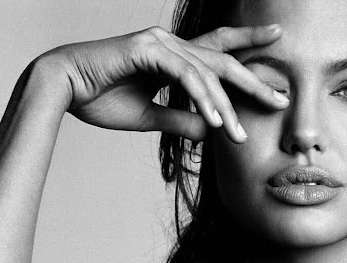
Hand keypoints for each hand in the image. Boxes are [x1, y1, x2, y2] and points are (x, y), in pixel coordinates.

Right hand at [39, 25, 288, 142]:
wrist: (65, 89)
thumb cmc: (101, 99)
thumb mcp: (151, 117)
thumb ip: (181, 120)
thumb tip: (211, 132)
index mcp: (173, 57)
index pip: (218, 51)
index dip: (248, 45)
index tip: (276, 45)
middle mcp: (172, 45)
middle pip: (223, 60)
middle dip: (254, 79)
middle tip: (282, 96)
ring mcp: (161, 43)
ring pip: (207, 73)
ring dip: (225, 107)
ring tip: (240, 135)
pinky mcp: (148, 49)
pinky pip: (185, 76)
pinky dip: (202, 99)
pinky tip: (215, 120)